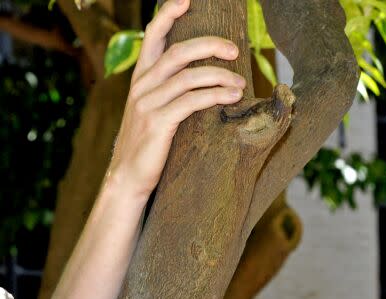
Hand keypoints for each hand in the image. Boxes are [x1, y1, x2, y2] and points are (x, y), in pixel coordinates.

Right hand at [107, 0, 245, 198]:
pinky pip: (190, 102)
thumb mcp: (157, 110)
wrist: (128, 178)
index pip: (153, 36)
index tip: (186, 0)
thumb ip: (172, 91)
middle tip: (236, 49)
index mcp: (141, 77)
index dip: (168, 14)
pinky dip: (214, 96)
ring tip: (241, 83)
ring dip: (220, 76)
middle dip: (209, 45)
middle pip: (178, 51)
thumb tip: (206, 79)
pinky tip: (232, 98)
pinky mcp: (157, 123)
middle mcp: (142, 85)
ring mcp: (148, 103)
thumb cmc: (150, 144)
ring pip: (188, 76)